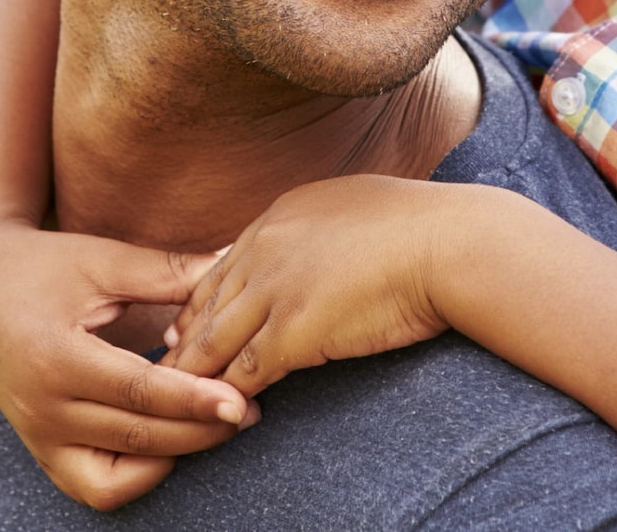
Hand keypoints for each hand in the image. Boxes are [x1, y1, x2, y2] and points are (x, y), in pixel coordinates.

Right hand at [0, 218, 255, 509]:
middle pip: (136, 437)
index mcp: (56, 357)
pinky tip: (169, 443)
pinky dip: (135, 477)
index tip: (240, 400)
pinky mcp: (41, 449)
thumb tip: (233, 264)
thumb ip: (166, 272)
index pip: (139, 392)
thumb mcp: (101, 260)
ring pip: (118, 474)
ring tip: (217, 424)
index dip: (193, 400)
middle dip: (199, 430)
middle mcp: (43, 407)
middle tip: (248, 410)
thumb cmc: (42, 266)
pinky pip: (93, 486)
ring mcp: (38, 435)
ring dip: (175, 454)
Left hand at [161, 176, 468, 396]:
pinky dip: (229, 394)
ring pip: (214, 340)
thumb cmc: (424, 226)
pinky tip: (224, 412)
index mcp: (279, 215)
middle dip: (185, 337)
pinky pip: (245, 371)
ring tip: (177, 400)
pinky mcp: (293, 330)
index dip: (202, 300)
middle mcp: (265, 247)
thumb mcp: (356, 204)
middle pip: (206, 302)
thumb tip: (327, 239)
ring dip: (194, 373)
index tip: (185, 324)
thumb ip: (324, 224)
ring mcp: (275, 288)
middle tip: (165, 365)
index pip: (221, 265)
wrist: (451, 242)